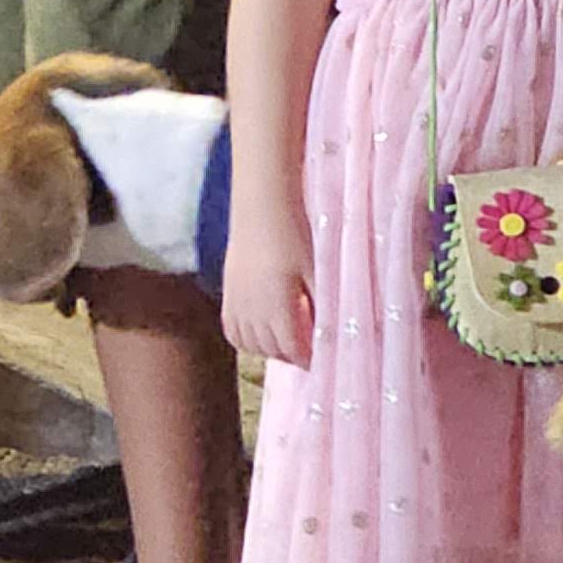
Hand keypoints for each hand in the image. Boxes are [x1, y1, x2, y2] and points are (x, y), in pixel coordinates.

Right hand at [219, 193, 315, 368]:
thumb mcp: (317, 270)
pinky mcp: (228, 292)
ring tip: (289, 337)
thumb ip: (324, 306)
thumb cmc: (296, 232)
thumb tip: (334, 334)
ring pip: (252, 345)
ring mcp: (236, 303)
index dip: (310, 359)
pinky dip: (249, 339)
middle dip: (293, 354)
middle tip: (311, 346)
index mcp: (278, 308)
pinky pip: (233, 332)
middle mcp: (252, 311)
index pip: (294, 351)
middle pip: (273, 351)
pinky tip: (263, 330)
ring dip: (271, 348)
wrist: (262, 203)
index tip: (324, 359)